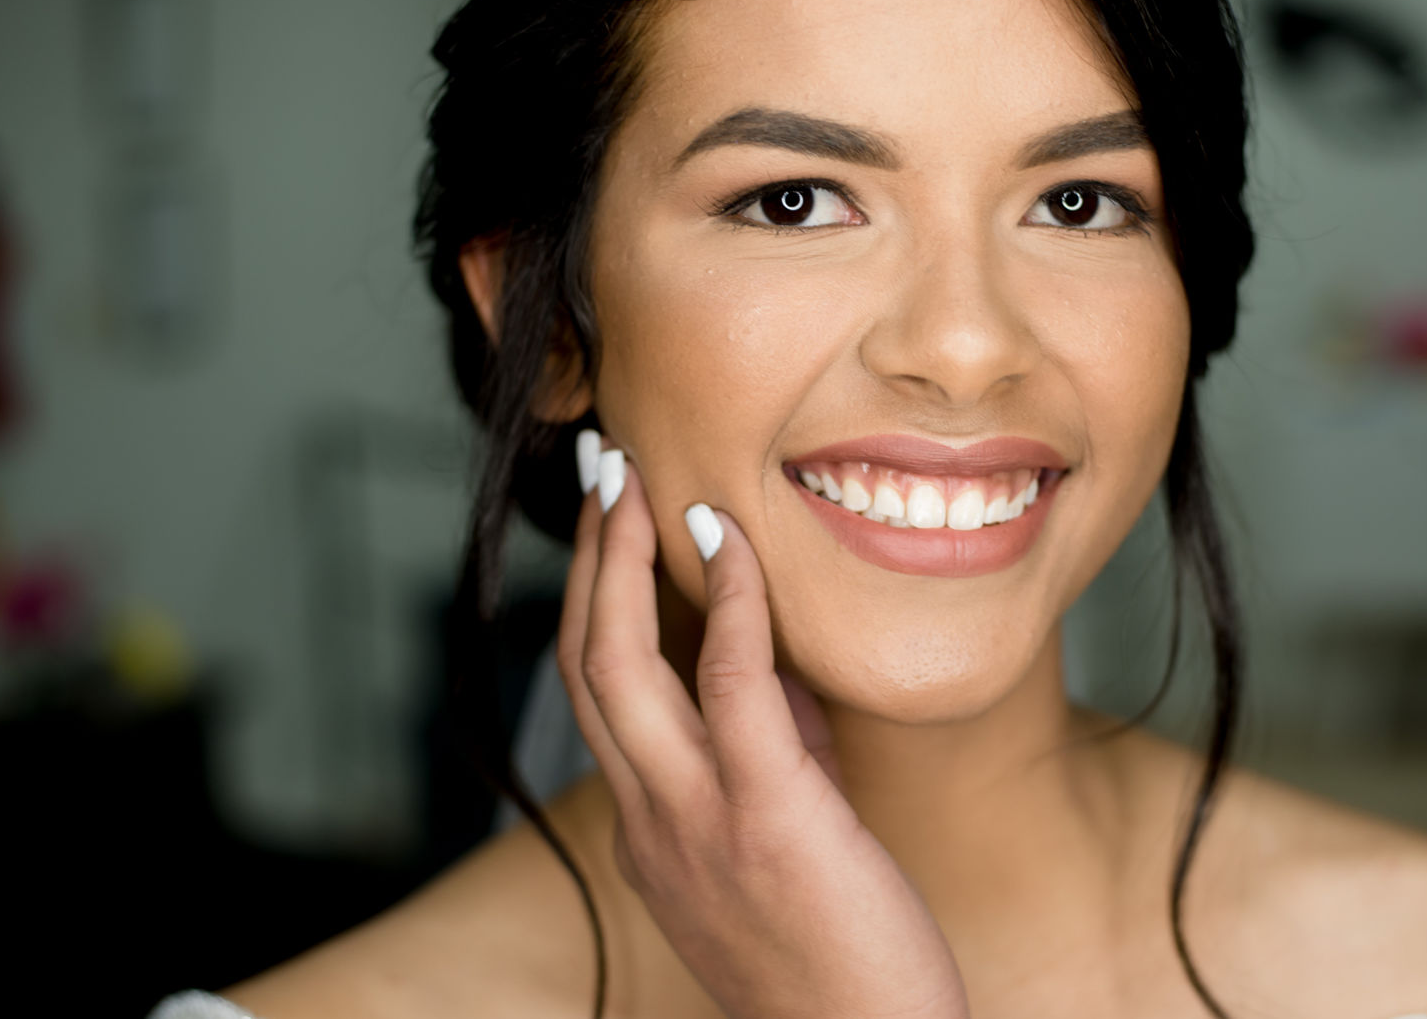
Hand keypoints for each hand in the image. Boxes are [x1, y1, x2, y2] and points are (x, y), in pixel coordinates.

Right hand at [556, 434, 968, 1018]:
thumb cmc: (842, 957)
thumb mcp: (779, 848)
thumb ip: (767, 757)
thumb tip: (776, 663)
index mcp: (648, 831)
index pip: (595, 694)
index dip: (592, 597)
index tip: (609, 523)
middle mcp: (650, 821)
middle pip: (584, 663)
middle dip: (586, 557)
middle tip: (600, 470)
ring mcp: (696, 821)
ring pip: (618, 665)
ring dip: (621, 559)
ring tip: (632, 479)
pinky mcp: (767, 816)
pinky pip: (731, 682)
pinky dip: (728, 596)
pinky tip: (729, 533)